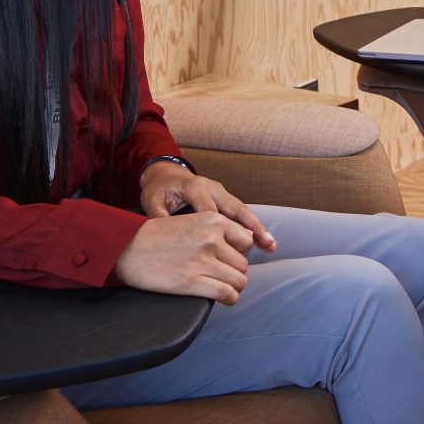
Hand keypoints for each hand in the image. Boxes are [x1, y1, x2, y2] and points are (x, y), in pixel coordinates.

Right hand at [115, 211, 254, 304]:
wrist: (125, 246)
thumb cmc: (157, 235)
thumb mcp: (192, 221)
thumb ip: (217, 229)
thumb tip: (246, 242)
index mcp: (213, 220)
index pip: (247, 240)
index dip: (239, 252)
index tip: (228, 259)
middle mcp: (212, 238)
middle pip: (244, 263)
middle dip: (234, 272)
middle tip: (220, 275)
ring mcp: (203, 260)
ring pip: (239, 280)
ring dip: (233, 286)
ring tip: (222, 287)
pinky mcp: (191, 282)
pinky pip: (227, 293)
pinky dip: (229, 298)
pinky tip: (223, 298)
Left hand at [139, 162, 276, 251]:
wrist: (164, 174)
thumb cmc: (159, 189)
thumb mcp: (152, 201)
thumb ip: (158, 217)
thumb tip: (164, 237)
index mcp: (196, 187)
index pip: (210, 211)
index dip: (218, 230)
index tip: (225, 249)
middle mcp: (214, 188)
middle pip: (236, 209)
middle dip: (251, 227)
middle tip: (264, 243)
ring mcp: (221, 192)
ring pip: (242, 211)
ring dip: (257, 228)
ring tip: (271, 244)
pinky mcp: (224, 198)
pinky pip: (240, 213)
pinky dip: (252, 226)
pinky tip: (263, 240)